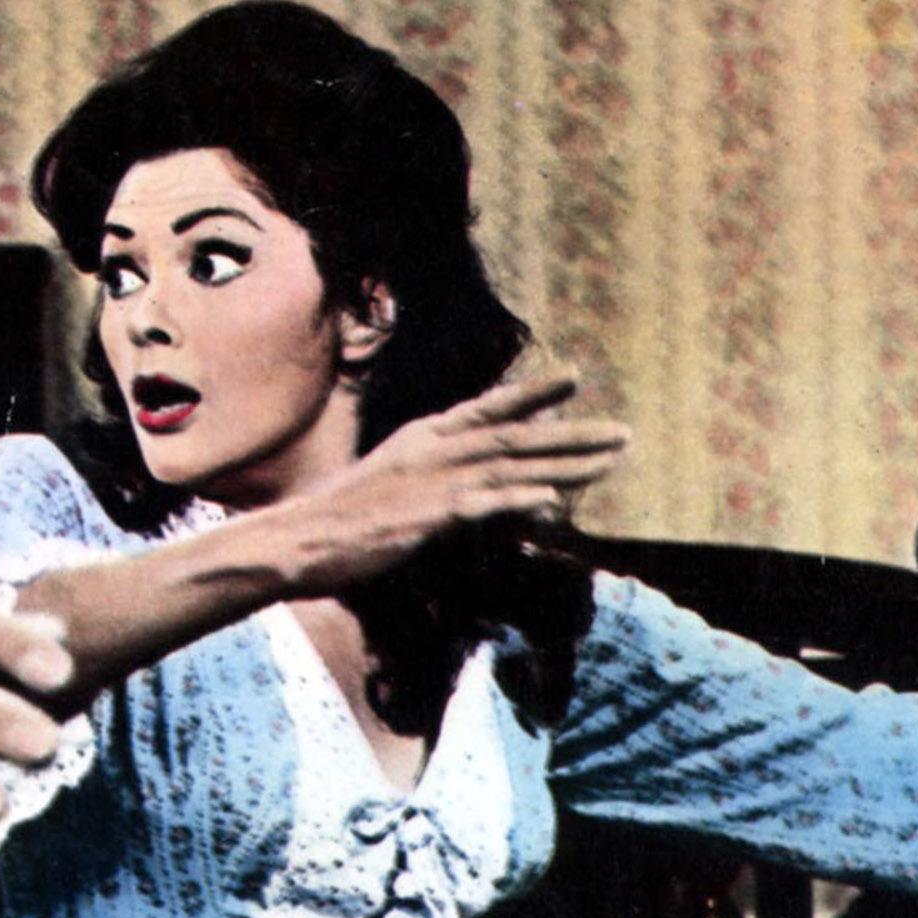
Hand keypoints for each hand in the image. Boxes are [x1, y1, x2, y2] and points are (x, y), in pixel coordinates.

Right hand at [284, 370, 629, 594]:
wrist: (295, 540)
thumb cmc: (335, 520)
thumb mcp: (387, 486)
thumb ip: (426, 481)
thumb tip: (457, 492)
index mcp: (422, 438)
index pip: (486, 408)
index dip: (532, 393)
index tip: (573, 377)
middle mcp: (433, 450)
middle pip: (515, 436)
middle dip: (572, 433)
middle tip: (622, 432)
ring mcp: (432, 481)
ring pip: (512, 466)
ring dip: (566, 463)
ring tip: (612, 461)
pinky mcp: (427, 516)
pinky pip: (486, 506)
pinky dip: (522, 501)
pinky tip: (556, 502)